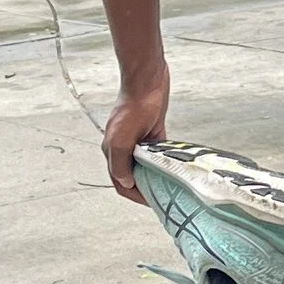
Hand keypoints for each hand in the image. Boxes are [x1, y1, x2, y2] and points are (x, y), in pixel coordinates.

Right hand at [103, 71, 170, 199]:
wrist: (146, 82)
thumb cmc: (132, 107)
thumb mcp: (121, 138)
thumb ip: (120, 163)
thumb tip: (125, 182)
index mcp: (111, 150)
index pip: (120, 182)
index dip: (134, 194)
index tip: (150, 201)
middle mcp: (123, 148)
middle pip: (133, 176)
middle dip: (145, 188)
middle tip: (161, 197)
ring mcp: (138, 141)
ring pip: (145, 167)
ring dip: (154, 176)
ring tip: (168, 186)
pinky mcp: (152, 134)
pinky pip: (157, 154)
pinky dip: (162, 163)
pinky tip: (172, 169)